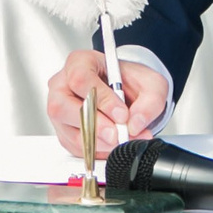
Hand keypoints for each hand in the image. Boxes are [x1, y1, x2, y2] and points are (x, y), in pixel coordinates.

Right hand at [48, 47, 168, 157]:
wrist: (128, 94)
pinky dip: (98, 150)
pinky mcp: (64, 132)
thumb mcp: (152, 84)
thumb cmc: (132, 82)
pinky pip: (75, 147)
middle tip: (118, 134)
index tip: (122, 114)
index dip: (101, 99)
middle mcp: (62, 85)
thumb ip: (150, 102)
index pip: (80, 79)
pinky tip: (115, 143)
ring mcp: (60, 110)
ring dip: (99, 141)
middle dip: (94, 125)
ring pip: (68, 131)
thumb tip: (135, 123)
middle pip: (63, 107)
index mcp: (79, 62)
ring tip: (123, 139)